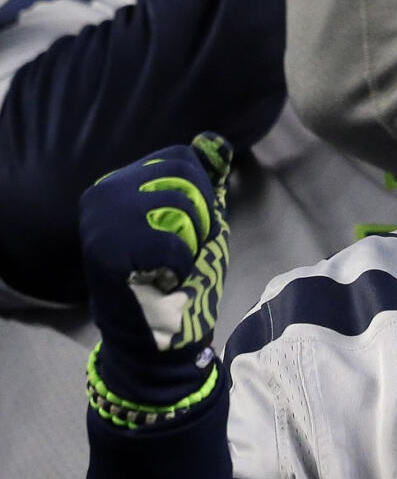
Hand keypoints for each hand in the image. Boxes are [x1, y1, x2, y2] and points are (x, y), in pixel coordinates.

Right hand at [81, 133, 232, 404]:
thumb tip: (214, 141)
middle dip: (200, 218)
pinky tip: (163, 280)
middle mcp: (102, 195)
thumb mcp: (201, 220)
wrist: (161, 336)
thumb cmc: (182, 276)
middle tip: (181, 252)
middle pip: (183, 177)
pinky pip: (171, 241)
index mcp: (119, 184)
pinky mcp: (105, 252)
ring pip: (178, 206)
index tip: (190, 229)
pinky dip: (180, 264)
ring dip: (190, 242)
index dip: (202, 195)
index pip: (180, 159)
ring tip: (170, 265)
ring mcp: (100, 222)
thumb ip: (205, 181)